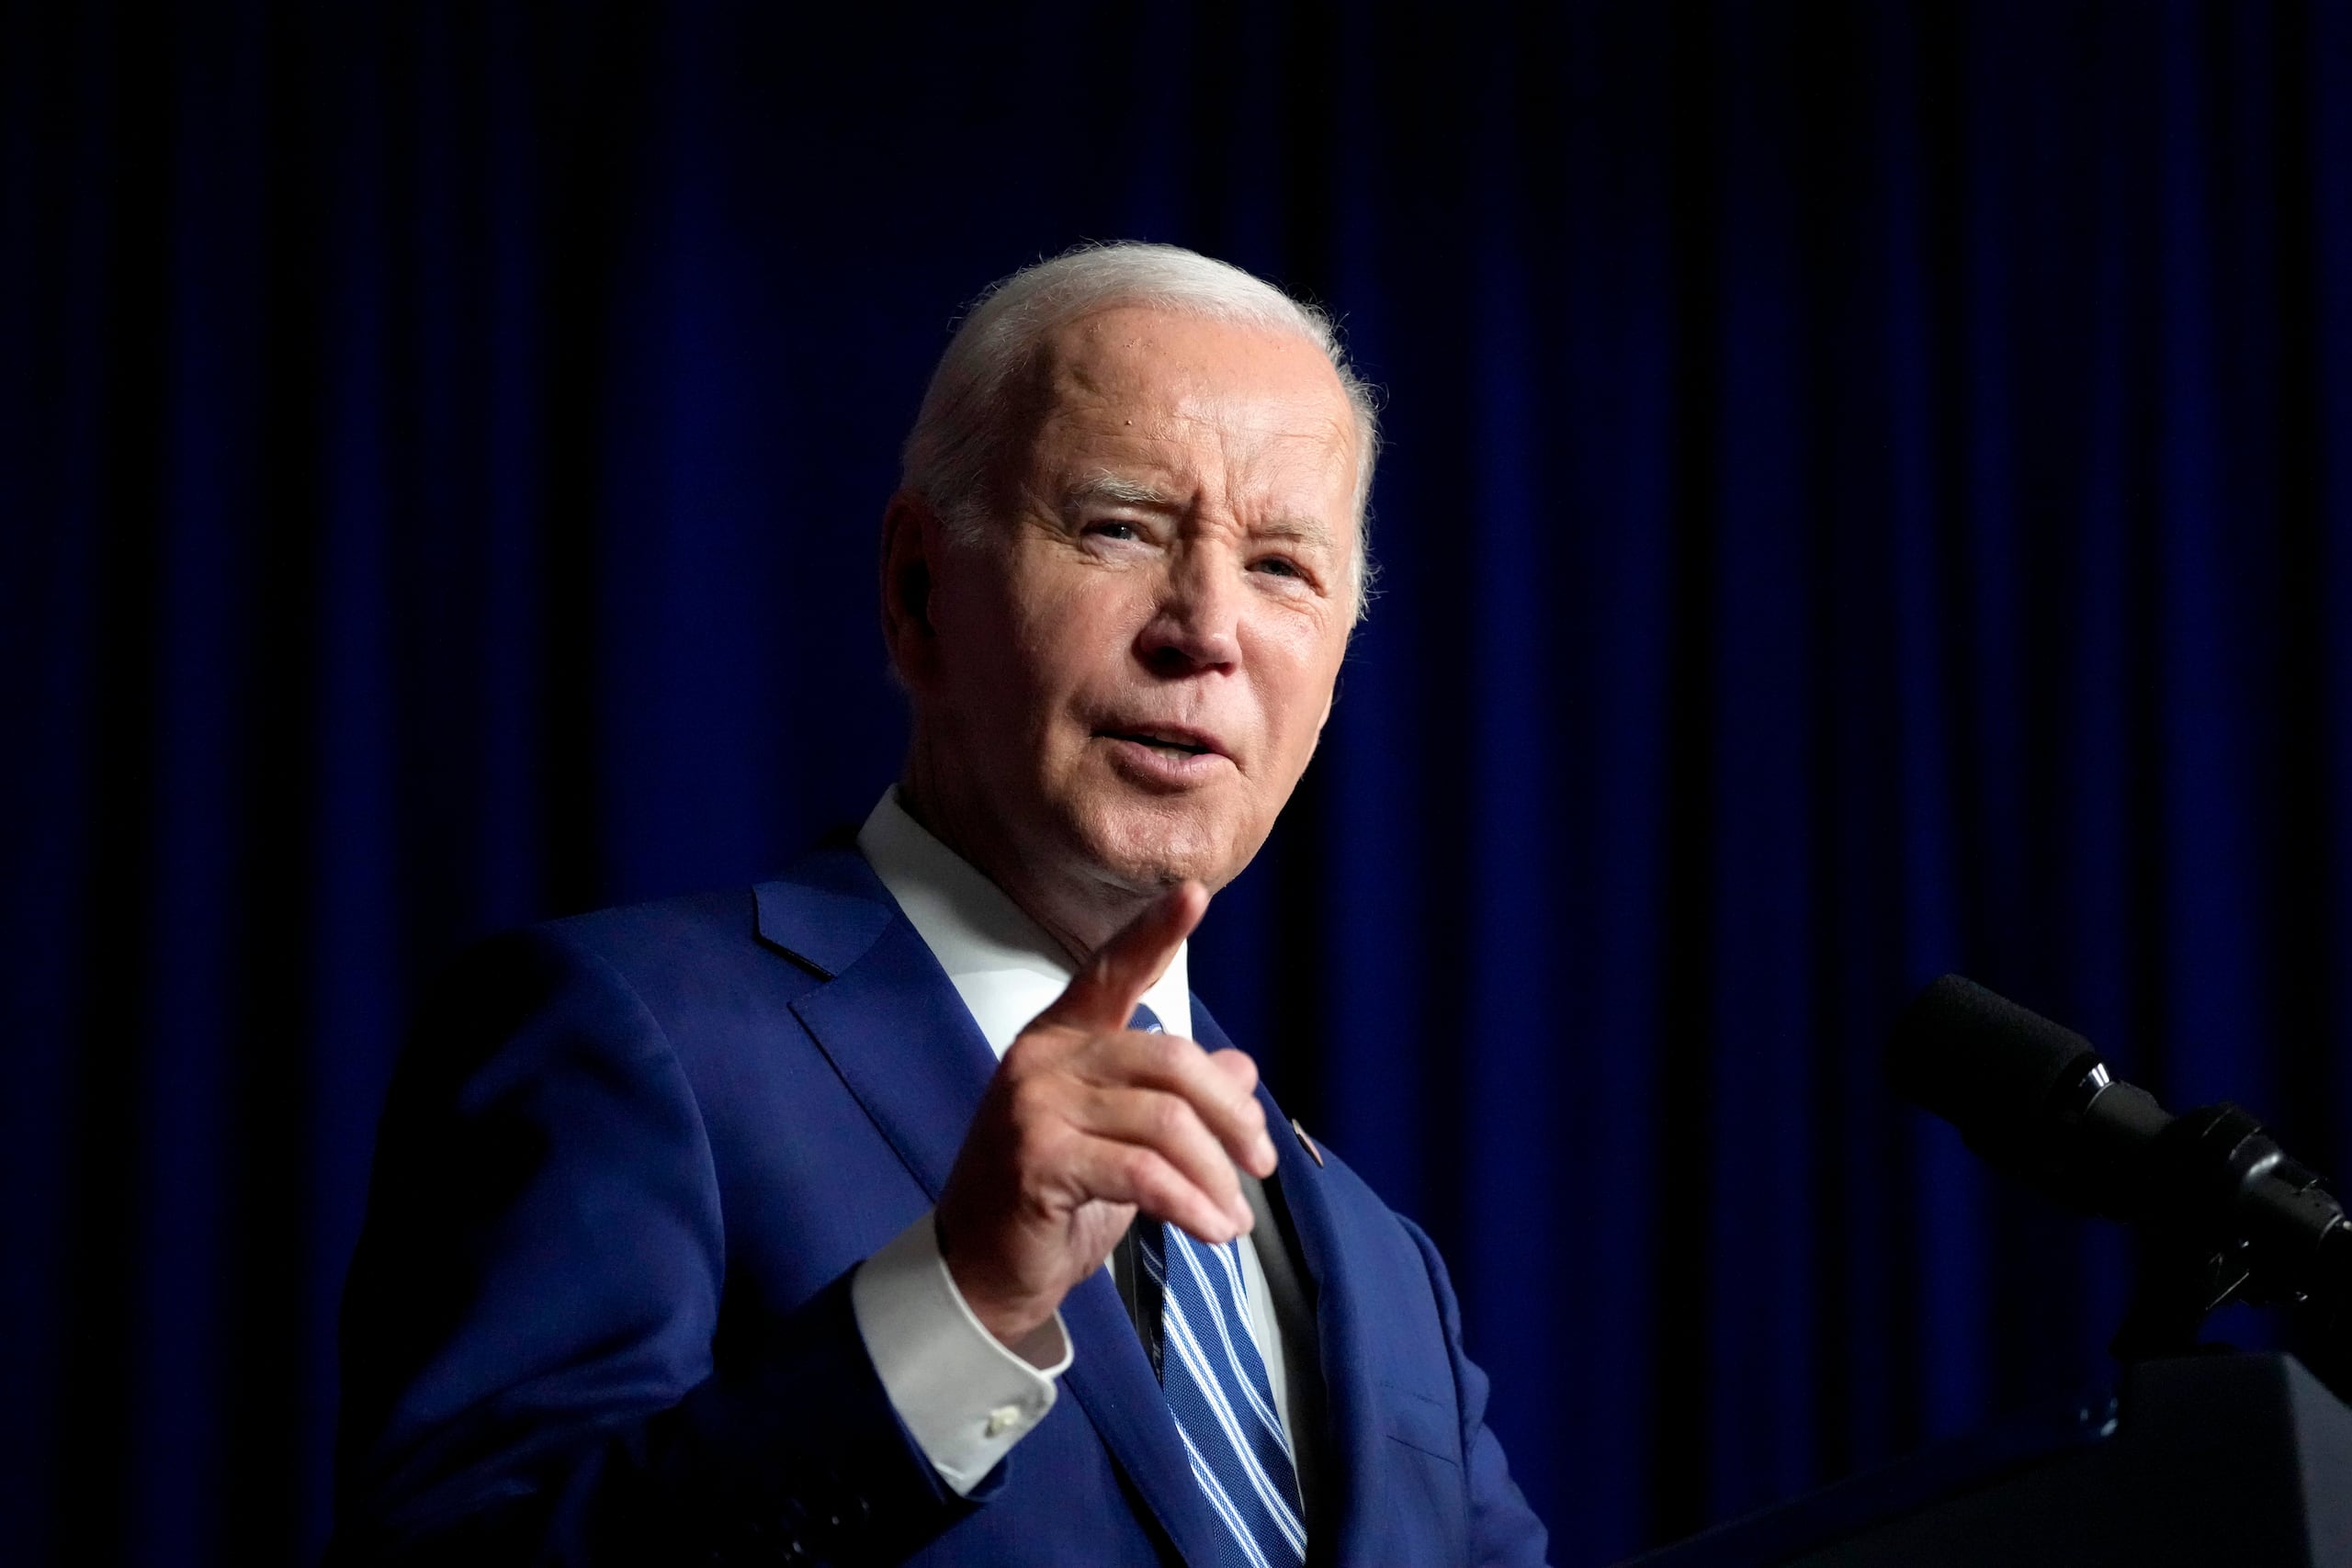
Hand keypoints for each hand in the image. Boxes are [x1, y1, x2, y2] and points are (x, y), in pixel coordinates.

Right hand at [934, 881, 1278, 1349]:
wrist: (984, 1272)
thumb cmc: (1052, 1200)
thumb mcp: (1124, 1142)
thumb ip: (1174, 1100)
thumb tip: (1241, 1067)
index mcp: (1062, 1037)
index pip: (1112, 971)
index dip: (1155, 932)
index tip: (1196, 894)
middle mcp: (1045, 1058)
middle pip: (1169, 1059)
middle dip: (1230, 1113)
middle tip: (1260, 1162)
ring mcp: (1035, 1105)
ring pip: (1163, 1121)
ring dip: (1216, 1175)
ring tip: (1235, 1216)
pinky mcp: (1037, 1158)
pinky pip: (1141, 1172)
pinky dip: (1191, 1204)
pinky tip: (1213, 1230)